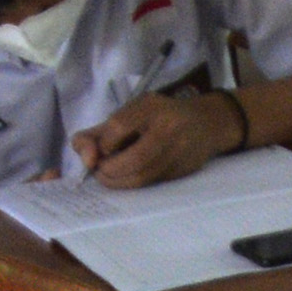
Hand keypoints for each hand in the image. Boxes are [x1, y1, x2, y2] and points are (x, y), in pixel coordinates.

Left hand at [75, 90, 240, 188]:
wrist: (205, 124)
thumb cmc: (159, 117)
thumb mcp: (128, 114)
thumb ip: (98, 134)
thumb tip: (86, 160)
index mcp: (151, 107)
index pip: (117, 127)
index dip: (103, 144)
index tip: (103, 147)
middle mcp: (170, 127)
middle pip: (133, 159)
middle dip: (108, 170)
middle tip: (100, 170)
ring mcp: (180, 150)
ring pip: (141, 176)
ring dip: (118, 181)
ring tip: (110, 175)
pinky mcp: (184, 168)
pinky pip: (152, 182)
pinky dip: (133, 183)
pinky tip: (129, 175)